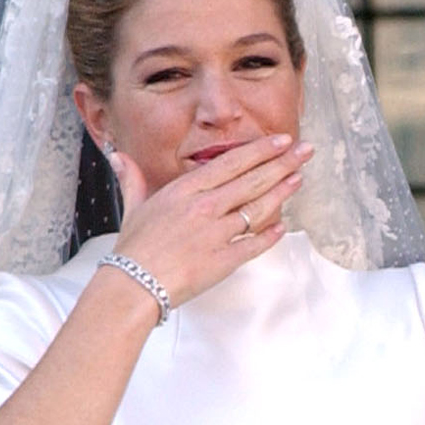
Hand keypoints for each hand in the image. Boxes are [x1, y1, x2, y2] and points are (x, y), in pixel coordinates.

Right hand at [106, 134, 312, 307]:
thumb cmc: (134, 248)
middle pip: (252, 180)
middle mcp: (205, 206)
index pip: (231, 163)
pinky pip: (254, 244)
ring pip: (258, 208)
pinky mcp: (224, 260)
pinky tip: (283, 226)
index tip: (280, 140)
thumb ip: (133, 179)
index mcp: (186, 190)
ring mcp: (217, 233)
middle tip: (305, 151)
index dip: (260, 151)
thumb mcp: (133, 207)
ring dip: (282, 192)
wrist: (134, 283)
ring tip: (300, 178)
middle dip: (283, 163)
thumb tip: (119, 157)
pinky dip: (270, 235)